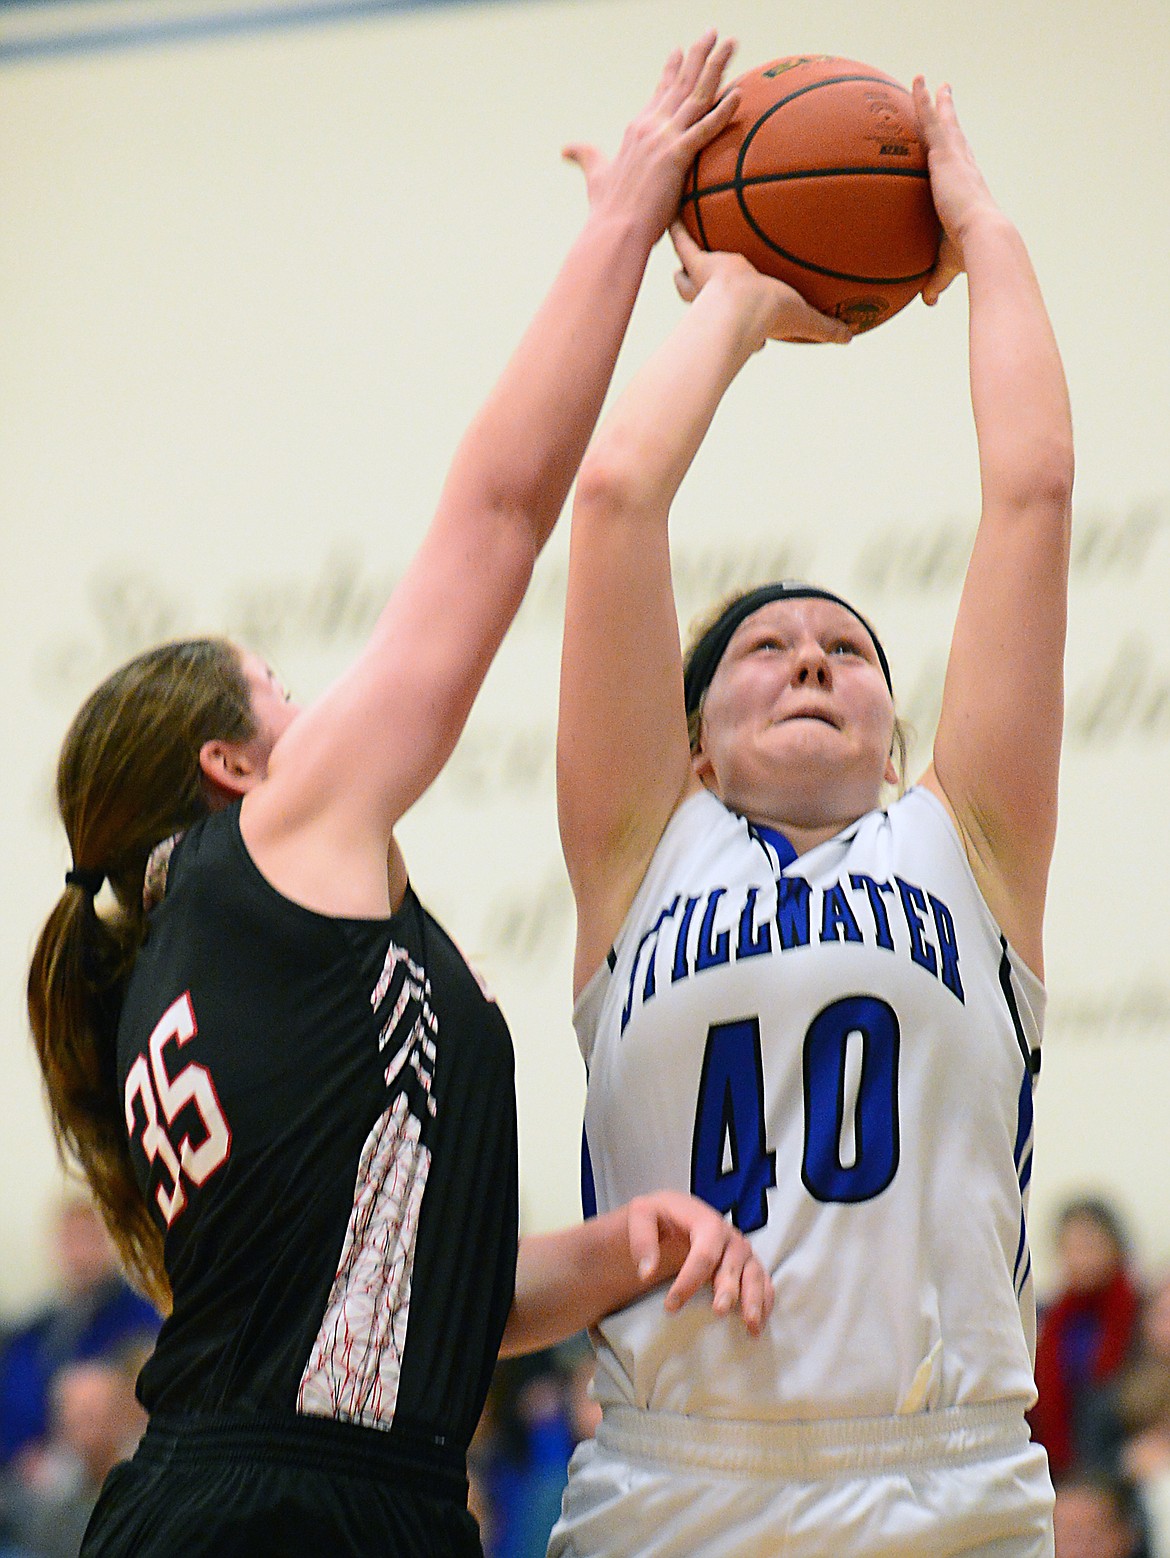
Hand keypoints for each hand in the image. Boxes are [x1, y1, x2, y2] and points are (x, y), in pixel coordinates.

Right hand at [563, 32, 741, 247]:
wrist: (613, 230)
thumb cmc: (606, 210)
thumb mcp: (595, 175)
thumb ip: (585, 156)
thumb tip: (565, 148)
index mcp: (636, 129)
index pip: (658, 93)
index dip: (671, 70)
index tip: (680, 50)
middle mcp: (650, 127)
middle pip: (681, 84)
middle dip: (699, 55)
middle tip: (715, 32)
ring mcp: (663, 139)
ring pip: (696, 96)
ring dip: (715, 67)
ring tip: (731, 44)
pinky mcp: (676, 157)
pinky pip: (705, 129)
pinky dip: (722, 111)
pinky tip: (738, 93)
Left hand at [626, 1190, 774, 1336]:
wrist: (668, 1217)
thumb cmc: (656, 1218)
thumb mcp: (640, 1214)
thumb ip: (642, 1239)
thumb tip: (647, 1271)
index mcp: (703, 1218)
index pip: (704, 1250)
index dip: (690, 1278)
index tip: (671, 1306)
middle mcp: (727, 1232)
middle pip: (734, 1261)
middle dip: (729, 1288)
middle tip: (718, 1312)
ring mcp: (739, 1249)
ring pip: (754, 1272)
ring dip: (754, 1298)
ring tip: (750, 1325)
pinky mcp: (745, 1264)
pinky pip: (762, 1282)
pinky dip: (765, 1301)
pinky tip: (758, 1323)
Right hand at [670, 222, 852, 345]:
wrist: (742, 305)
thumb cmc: (770, 316)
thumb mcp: (803, 320)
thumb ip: (826, 327)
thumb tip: (851, 337)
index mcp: (743, 316)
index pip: (743, 325)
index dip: (750, 334)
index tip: (759, 341)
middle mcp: (718, 301)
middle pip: (704, 298)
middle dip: (701, 293)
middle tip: (704, 282)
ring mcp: (705, 282)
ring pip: (687, 276)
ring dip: (688, 264)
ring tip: (687, 246)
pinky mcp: (698, 263)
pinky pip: (683, 242)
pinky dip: (677, 228)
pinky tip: (673, 211)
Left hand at [912, 77, 1003, 305]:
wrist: (984, 239)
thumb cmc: (970, 256)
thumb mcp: (946, 267)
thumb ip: (935, 282)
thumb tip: (927, 303)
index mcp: (966, 191)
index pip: (960, 167)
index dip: (956, 153)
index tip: (953, 141)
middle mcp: (965, 169)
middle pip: (955, 137)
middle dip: (948, 118)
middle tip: (944, 98)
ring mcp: (957, 159)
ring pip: (942, 123)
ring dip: (933, 101)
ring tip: (922, 81)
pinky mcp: (949, 154)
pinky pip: (933, 120)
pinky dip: (925, 101)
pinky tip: (918, 83)